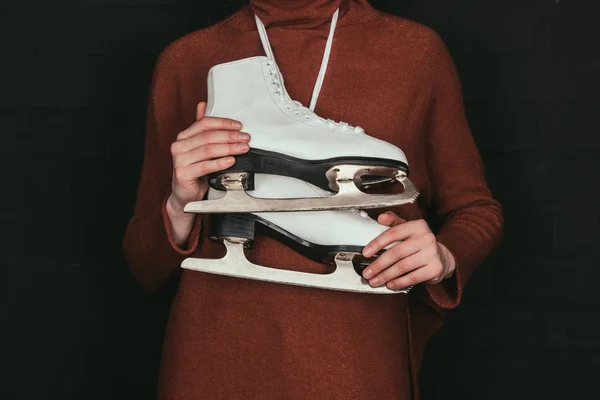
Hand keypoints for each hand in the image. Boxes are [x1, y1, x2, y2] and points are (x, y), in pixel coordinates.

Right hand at [167, 101, 250, 217]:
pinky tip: (231, 161)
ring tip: (242, 148)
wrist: (185, 195)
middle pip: (208, 136)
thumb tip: (203, 105)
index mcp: (184, 136)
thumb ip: (202, 130)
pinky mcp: (183, 173)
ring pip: (208, 150)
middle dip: (230, 136)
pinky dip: (220, 162)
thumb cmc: (195, 171)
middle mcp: (179, 146)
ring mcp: (179, 160)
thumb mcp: (200, 149)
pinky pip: (204, 166)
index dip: (223, 123)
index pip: (204, 123)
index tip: (239, 126)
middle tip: (245, 138)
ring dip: (228, 148)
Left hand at [361, 212, 455, 289]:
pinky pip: (412, 278)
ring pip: (402, 267)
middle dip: (378, 265)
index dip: (377, 243)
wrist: (442, 257)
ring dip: (385, 276)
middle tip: (367, 273)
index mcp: (417, 225)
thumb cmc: (419, 242)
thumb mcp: (408, 228)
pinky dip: (398, 282)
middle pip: (396, 253)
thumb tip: (381, 217)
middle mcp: (426, 238)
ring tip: (375, 280)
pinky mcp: (435, 268)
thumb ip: (393, 222)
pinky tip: (390, 284)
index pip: (393, 233)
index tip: (365, 253)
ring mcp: (432, 253)